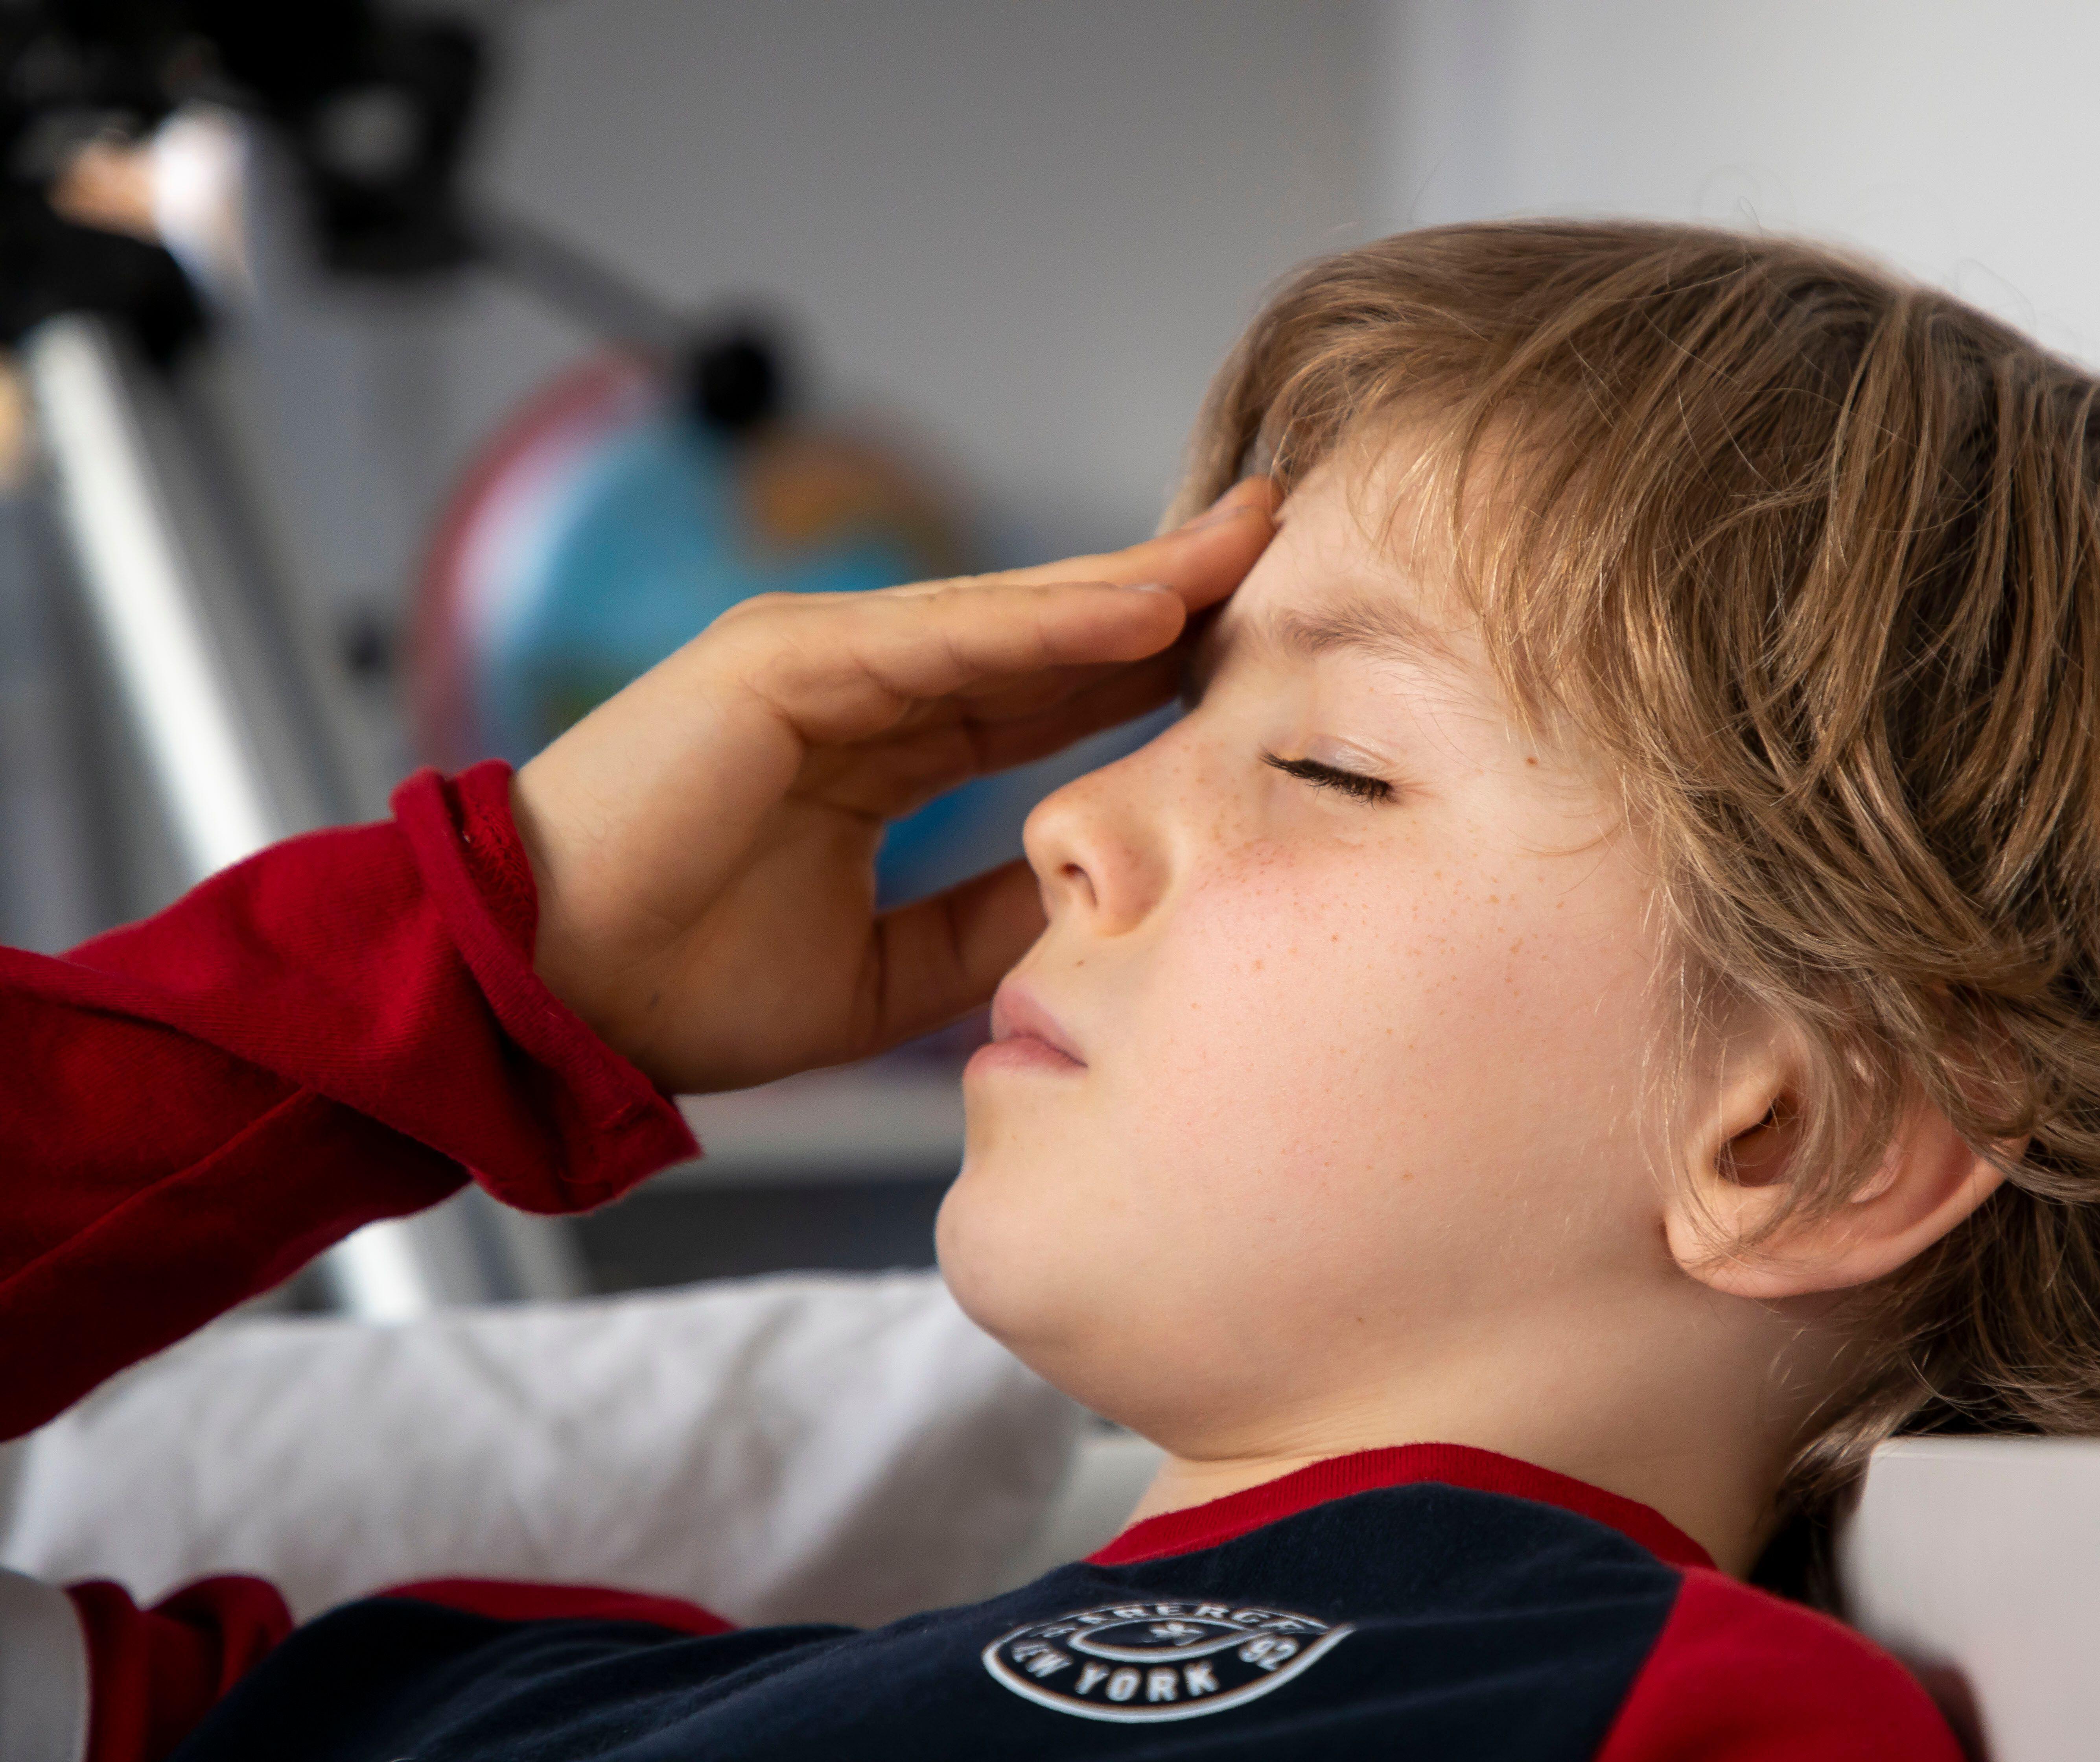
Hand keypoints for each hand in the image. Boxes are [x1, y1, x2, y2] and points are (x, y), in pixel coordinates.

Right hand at [509, 480, 1274, 1093]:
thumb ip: (980, 922)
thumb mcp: (884, 972)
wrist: (549, 997)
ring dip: (1132, 582)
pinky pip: (941, 636)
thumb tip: (1082, 908)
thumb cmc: (683, 986)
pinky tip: (1147, 604)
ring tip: (1247, 548)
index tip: (1259, 651)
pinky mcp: (780, 659)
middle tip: (1284, 545)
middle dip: (1167, 590)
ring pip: (1011, 616)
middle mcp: (861, 685)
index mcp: (882, 749)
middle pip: (1047, 632)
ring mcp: (819, 658)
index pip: (1046, 693)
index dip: (1152, 666)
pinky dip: (1046, 620)